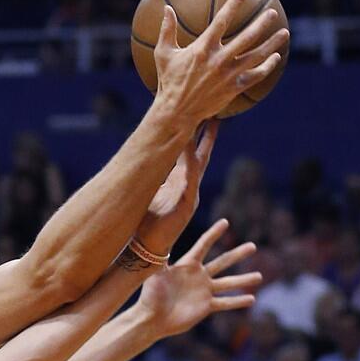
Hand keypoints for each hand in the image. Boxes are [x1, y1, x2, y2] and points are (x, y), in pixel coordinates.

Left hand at [135, 121, 218, 254]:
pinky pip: (190, 183)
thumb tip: (143, 157)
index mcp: (178, 183)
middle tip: (215, 114)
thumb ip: (152, 176)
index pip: (190, 155)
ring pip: (198, 165)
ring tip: (208, 126)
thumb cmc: (146, 221)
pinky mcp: (186, 206)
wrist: (148, 246)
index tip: (199, 117)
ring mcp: (190, 195)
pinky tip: (193, 156)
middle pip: (200, 156)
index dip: (194, 137)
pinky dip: (191, 169)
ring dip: (202, 146)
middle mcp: (187, 187)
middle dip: (207, 136)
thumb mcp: (149, 192)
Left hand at [136, 219, 261, 337]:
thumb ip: (160, 259)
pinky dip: (238, 301)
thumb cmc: (150, 295)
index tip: (225, 222)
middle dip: (237, 254)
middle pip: (222, 262)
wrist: (152, 319)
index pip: (203, 246)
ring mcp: (204, 291)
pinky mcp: (206, 306)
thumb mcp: (155, 274)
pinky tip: (252, 299)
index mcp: (187, 265)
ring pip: (228, 283)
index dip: (214, 234)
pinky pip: (225, 303)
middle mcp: (198, 276)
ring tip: (259, 276)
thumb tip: (159, 242)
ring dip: (244, 280)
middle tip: (253, 246)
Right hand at [152, 0, 289, 126]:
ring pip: (257, 55)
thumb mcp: (163, 54)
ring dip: (273, 43)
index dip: (232, 7)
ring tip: (284, 33)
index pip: (221, 22)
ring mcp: (229, 74)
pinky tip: (275, 57)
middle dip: (262, 23)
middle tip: (272, 13)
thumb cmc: (168, 81)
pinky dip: (268, 66)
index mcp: (202, 49)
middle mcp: (219, 60)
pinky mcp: (234, 87)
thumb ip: (167, 30)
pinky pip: (257, 75)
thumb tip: (166, 8)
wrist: (176, 111)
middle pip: (247, 37)